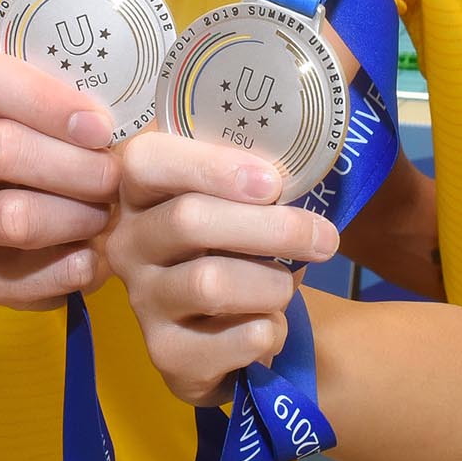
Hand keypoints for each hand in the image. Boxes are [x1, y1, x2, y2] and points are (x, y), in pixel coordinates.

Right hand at [0, 46, 118, 309]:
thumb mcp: (67, 104)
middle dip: (72, 166)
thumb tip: (114, 122)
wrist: (51, 208)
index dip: (42, 101)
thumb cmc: (67, 143)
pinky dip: (66, 268)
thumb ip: (82, 98)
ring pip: (8, 216)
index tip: (101, 127)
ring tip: (105, 214)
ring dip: (73, 217)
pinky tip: (91, 254)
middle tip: (114, 177)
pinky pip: (15, 279)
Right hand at [106, 131, 337, 404]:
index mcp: (142, 191)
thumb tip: (332, 104)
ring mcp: (142, 302)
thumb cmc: (246, 248)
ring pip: (212, 283)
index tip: (272, 181)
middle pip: (189, 220)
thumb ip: (269, 162)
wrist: (239, 332)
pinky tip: (270, 327)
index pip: (148, 160)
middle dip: (272, 227)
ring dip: (273, 285)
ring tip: (290, 286)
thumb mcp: (249, 199)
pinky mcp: (167, 355)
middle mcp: (128, 243)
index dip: (209, 166)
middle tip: (325, 237)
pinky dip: (270, 332)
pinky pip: (233, 339)